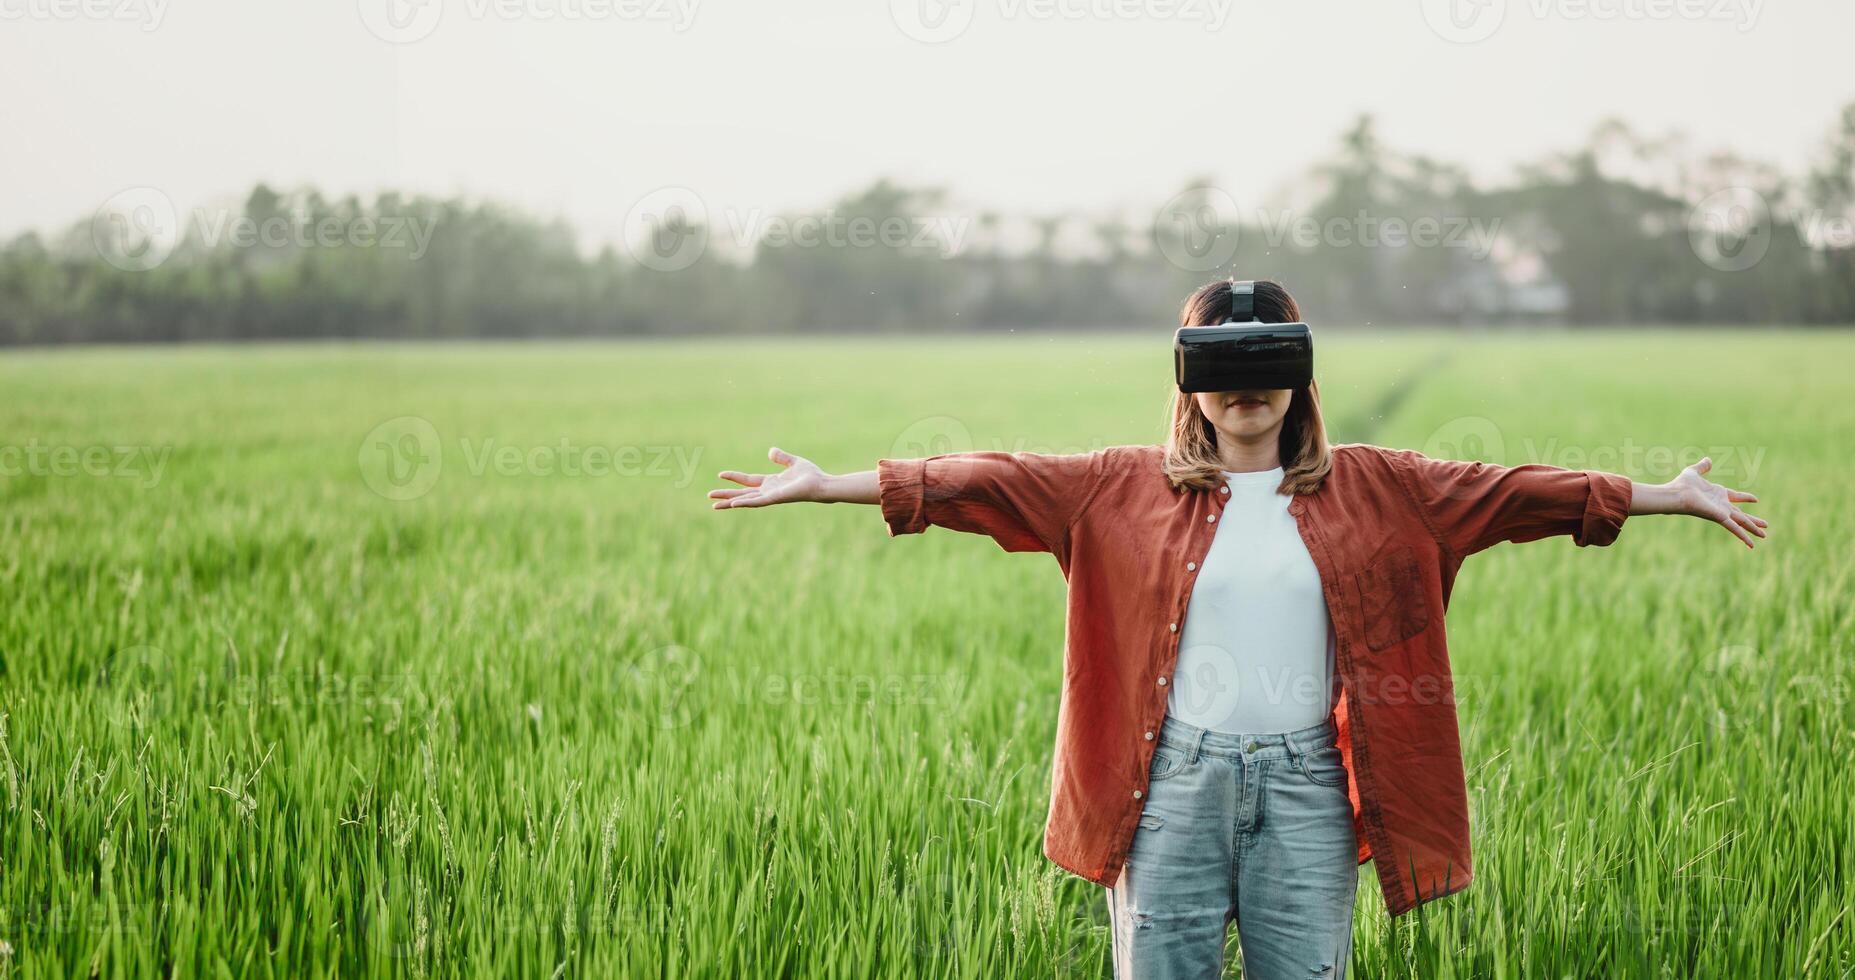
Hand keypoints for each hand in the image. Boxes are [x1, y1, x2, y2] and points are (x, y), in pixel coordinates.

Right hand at [709, 447, 824, 508]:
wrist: (821, 484)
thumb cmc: (811, 475)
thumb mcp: (793, 462)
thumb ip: (781, 457)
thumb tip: (770, 451)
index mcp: (771, 483)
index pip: (748, 481)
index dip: (734, 477)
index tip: (720, 474)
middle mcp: (768, 491)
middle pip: (742, 494)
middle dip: (726, 495)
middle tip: (710, 495)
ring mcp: (770, 497)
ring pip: (745, 500)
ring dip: (730, 502)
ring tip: (714, 504)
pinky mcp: (775, 499)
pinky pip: (757, 502)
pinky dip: (745, 503)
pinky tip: (733, 504)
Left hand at [1670, 457, 1767, 548]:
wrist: (1675, 494)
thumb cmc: (1681, 484)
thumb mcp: (1693, 472)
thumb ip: (1702, 467)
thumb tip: (1708, 459)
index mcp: (1717, 494)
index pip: (1735, 496)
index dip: (1745, 497)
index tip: (1755, 499)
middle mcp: (1721, 505)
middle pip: (1741, 514)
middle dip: (1753, 520)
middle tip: (1766, 525)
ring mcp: (1721, 512)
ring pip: (1742, 522)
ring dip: (1753, 528)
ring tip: (1765, 536)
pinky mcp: (1720, 518)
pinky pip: (1734, 528)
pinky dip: (1743, 536)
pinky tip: (1751, 545)